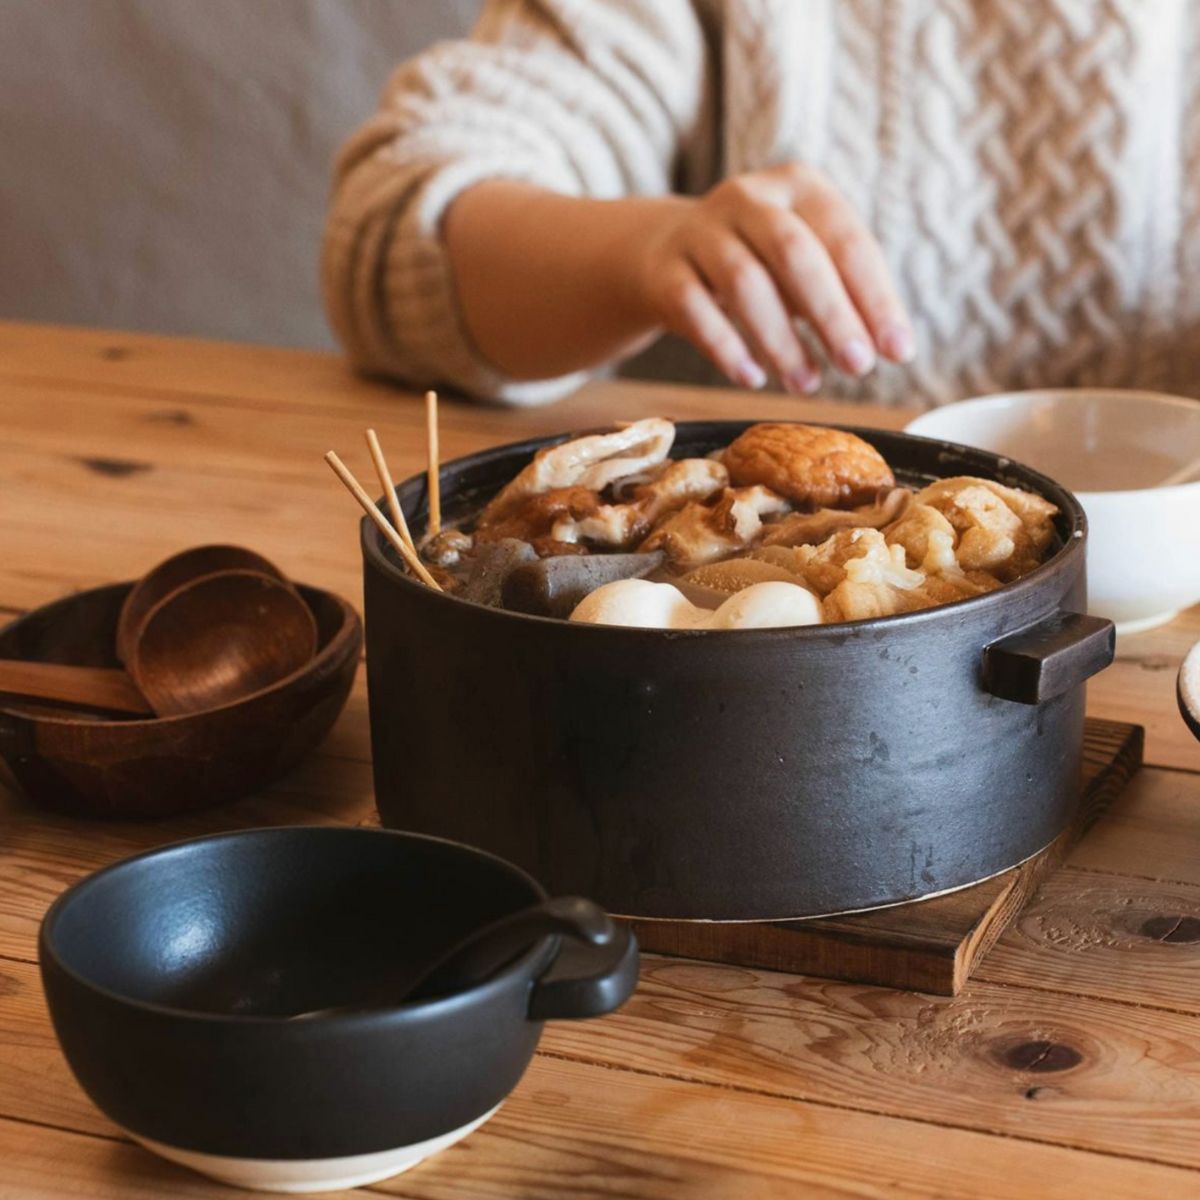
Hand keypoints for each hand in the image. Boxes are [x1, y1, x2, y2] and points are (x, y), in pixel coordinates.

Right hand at [634, 164, 913, 392]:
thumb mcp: (805, 264)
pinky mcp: (665, 271)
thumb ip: (848, 296)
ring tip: (806, 384)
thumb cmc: (759, 264)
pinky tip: (753, 378)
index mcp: (799, 186)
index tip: (898, 351)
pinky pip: (696, 310)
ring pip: (744, 282)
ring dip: (781, 340)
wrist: (665, 254)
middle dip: (832, 314)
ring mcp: (700, 231)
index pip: (847, 240)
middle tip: (857, 367)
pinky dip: (727, 348)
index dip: (876, 298)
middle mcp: (747, 198)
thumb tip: (894, 347)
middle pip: (795, 253)